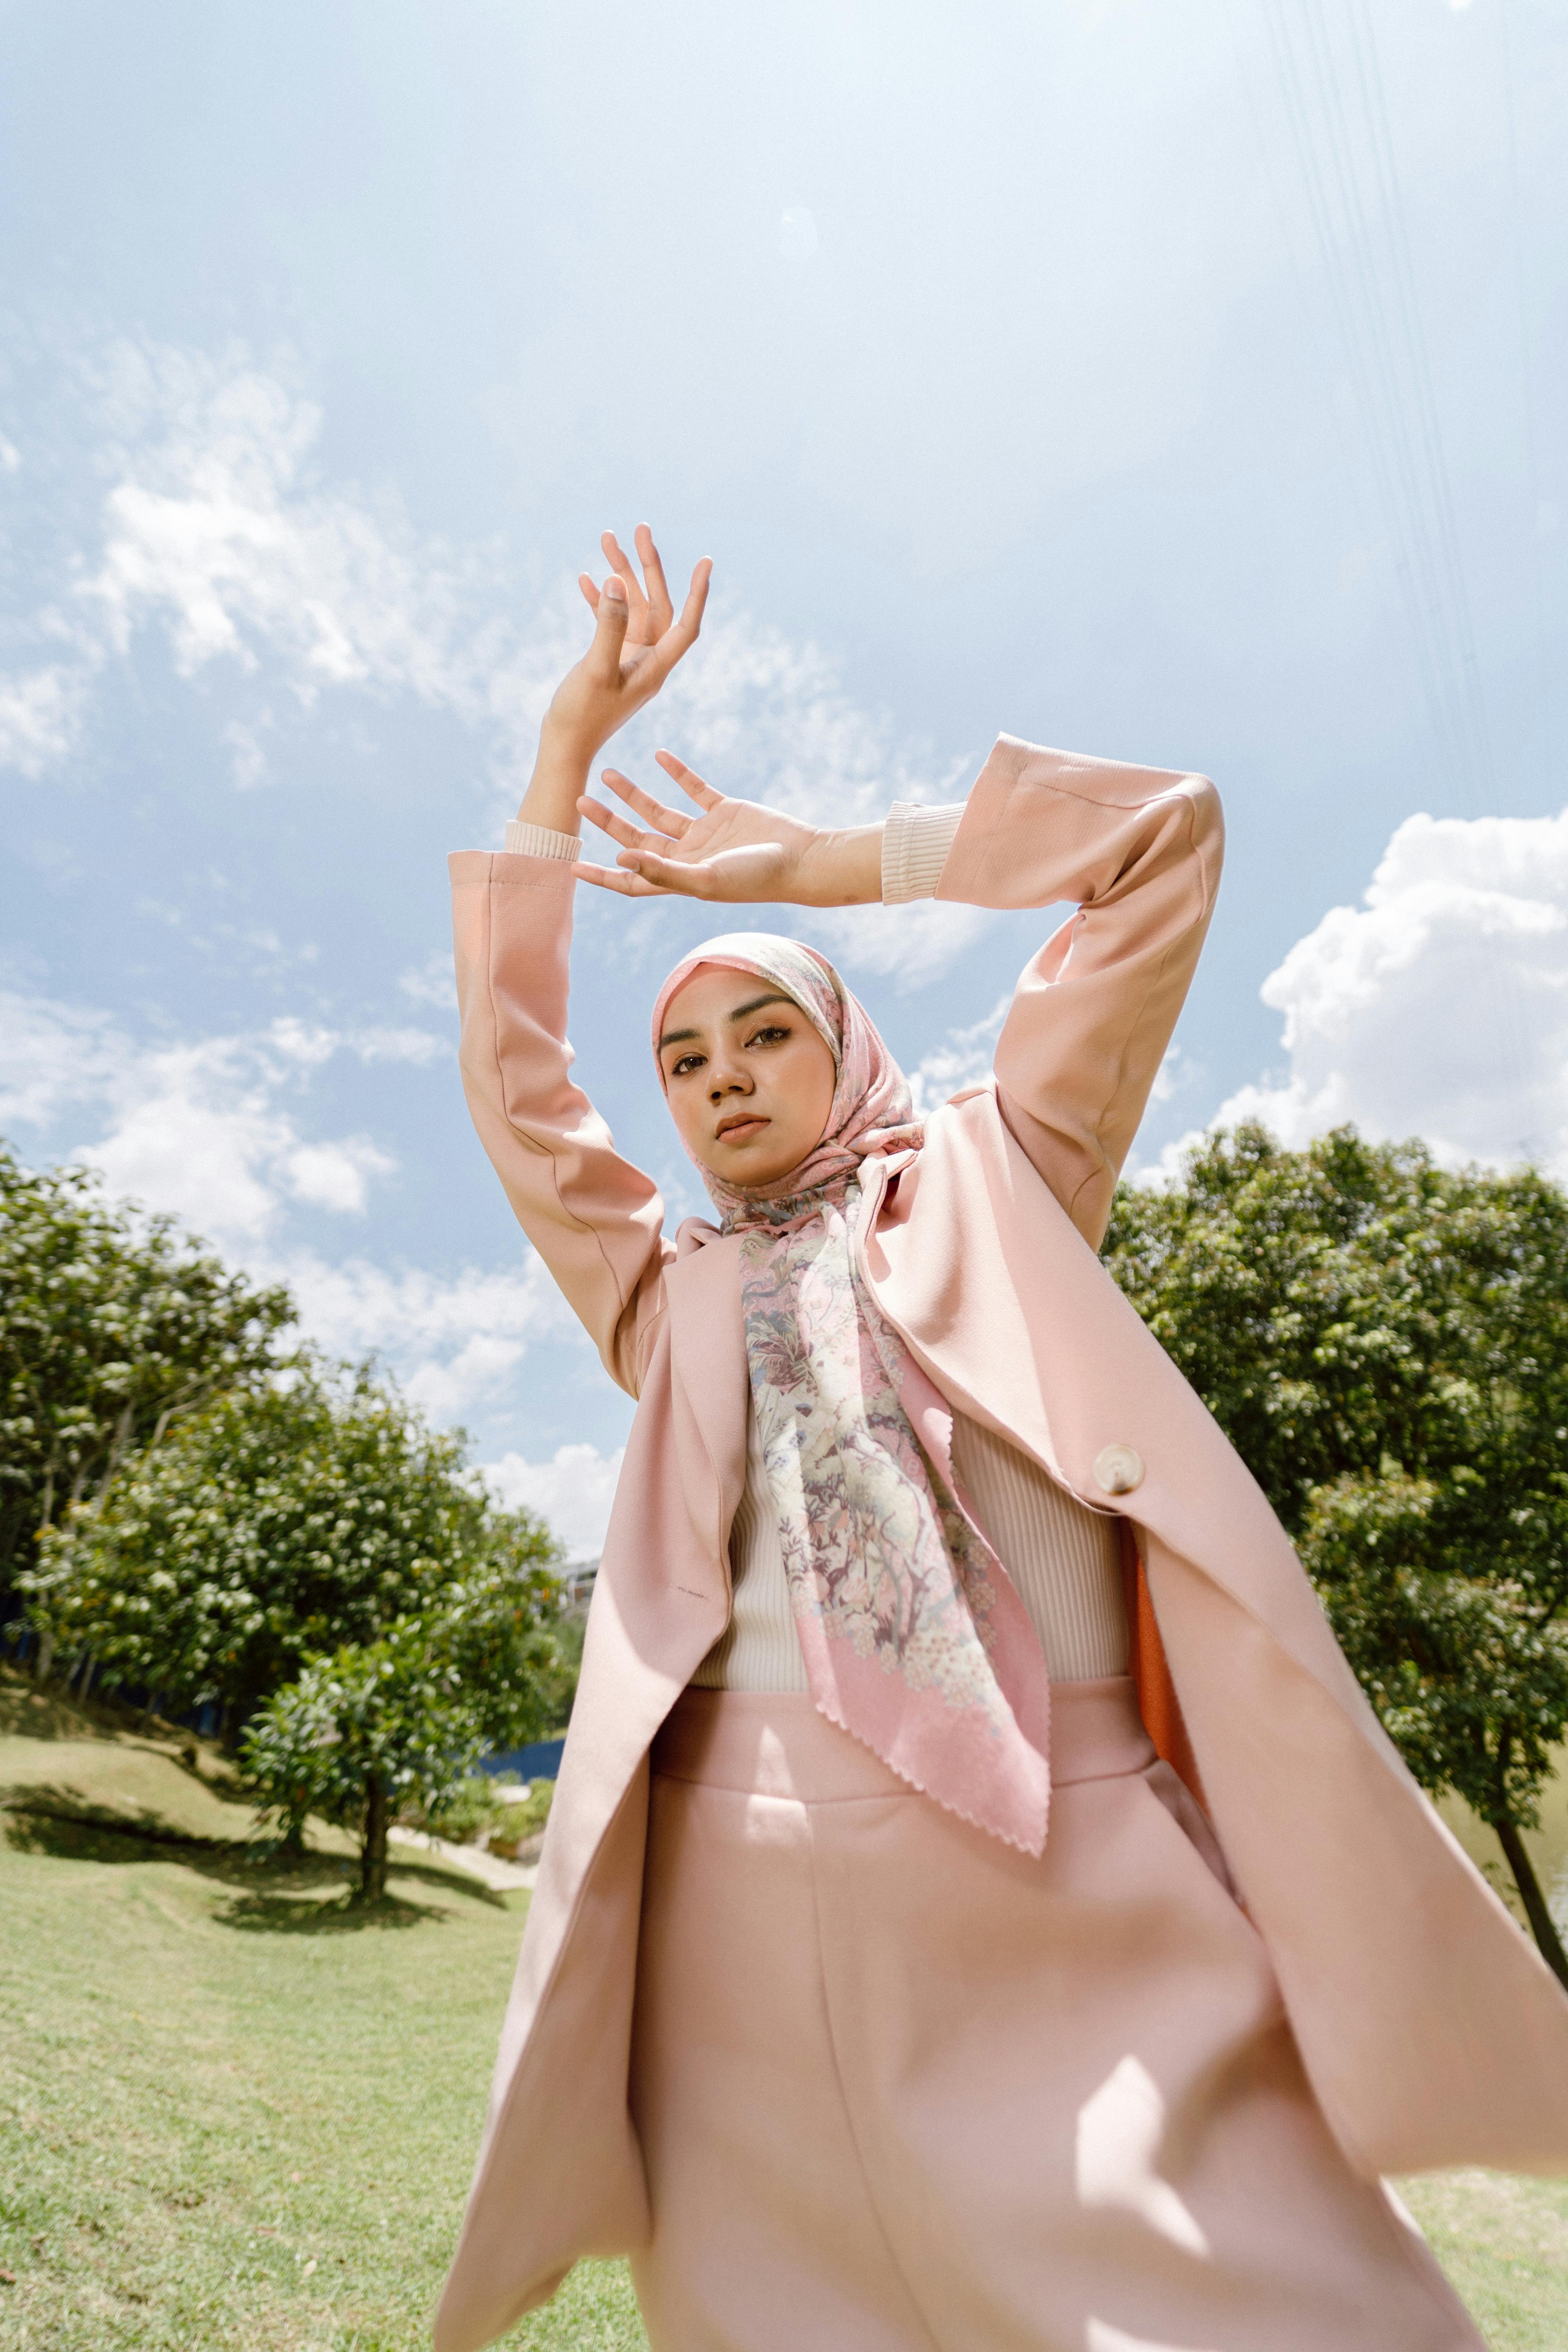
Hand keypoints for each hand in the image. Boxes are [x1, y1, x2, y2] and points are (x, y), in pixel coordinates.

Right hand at [517, 527, 709, 831]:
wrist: (564, 746)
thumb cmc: (582, 716)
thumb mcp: (595, 668)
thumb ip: (608, 626)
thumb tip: (617, 583)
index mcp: (656, 667)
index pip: (685, 624)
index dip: (698, 593)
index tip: (706, 561)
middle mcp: (648, 661)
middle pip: (657, 605)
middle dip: (648, 566)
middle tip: (639, 529)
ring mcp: (629, 660)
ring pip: (632, 608)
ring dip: (620, 575)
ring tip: (606, 539)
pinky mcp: (608, 661)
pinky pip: (610, 622)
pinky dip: (600, 600)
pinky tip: (586, 579)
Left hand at [573, 754, 881, 905]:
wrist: (801, 860)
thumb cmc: (756, 879)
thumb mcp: (705, 879)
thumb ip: (663, 871)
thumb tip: (620, 859)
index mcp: (679, 879)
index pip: (631, 880)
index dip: (600, 875)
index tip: (570, 864)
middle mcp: (687, 857)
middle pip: (637, 839)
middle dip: (608, 822)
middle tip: (580, 799)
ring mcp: (705, 834)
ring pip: (658, 812)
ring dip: (633, 794)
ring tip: (607, 773)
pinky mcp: (725, 811)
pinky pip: (694, 789)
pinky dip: (676, 772)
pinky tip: (658, 755)